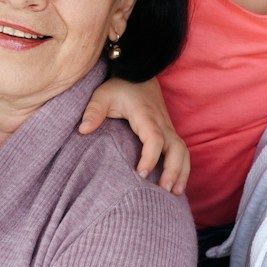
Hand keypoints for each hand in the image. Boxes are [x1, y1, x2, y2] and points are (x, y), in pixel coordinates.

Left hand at [79, 77, 189, 194]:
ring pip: (183, 151)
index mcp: (146, 116)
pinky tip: (176, 184)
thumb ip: (93, 111)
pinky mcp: (169, 131)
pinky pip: (181, 151)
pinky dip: (182, 167)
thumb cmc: (120, 87)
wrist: (139, 73)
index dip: (150, 157)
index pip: (154, 139)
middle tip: (164, 190)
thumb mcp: (103, 95)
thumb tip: (83, 130)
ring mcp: (168, 128)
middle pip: (176, 148)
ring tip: (175, 193)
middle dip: (173, 170)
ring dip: (182, 171)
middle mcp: (162, 123)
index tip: (141, 174)